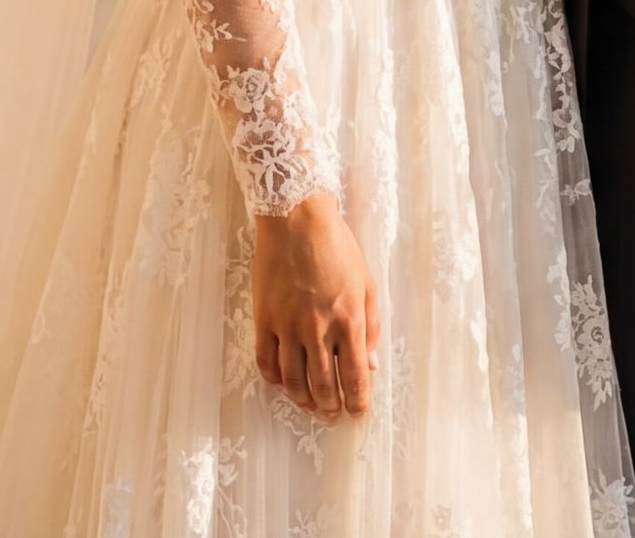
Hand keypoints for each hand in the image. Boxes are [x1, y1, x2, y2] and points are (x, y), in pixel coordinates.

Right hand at [250, 193, 379, 418]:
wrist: (296, 220)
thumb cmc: (337, 248)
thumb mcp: (366, 284)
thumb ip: (371, 327)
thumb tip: (370, 365)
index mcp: (349, 320)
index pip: (354, 377)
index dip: (357, 402)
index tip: (358, 413)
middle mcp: (318, 329)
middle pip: (323, 386)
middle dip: (330, 407)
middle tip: (332, 414)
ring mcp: (288, 326)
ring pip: (293, 381)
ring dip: (303, 400)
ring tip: (310, 406)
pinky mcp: (264, 319)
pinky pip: (266, 362)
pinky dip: (275, 380)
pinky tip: (284, 383)